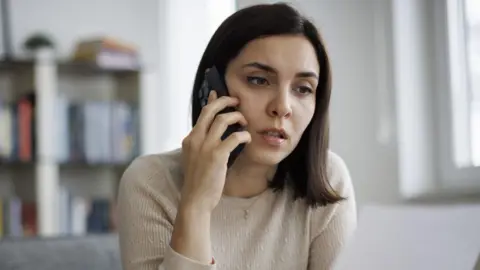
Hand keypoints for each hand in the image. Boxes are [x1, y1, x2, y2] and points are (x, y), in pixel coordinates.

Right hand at [180, 90, 250, 213]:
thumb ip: (201, 144)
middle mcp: (195, 139)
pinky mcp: (217, 155)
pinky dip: (243, 135)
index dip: (212, 101)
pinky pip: (234, 137)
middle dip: (225, 101)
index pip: (202, 114)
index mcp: (189, 139)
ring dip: (237, 117)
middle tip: (236, 101)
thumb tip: (210, 132)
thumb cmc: (198, 181)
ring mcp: (205, 147)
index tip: (218, 93)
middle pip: (211, 110)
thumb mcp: (194, 158)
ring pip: (223, 120)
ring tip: (244, 122)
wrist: (195, 200)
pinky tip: (247, 139)